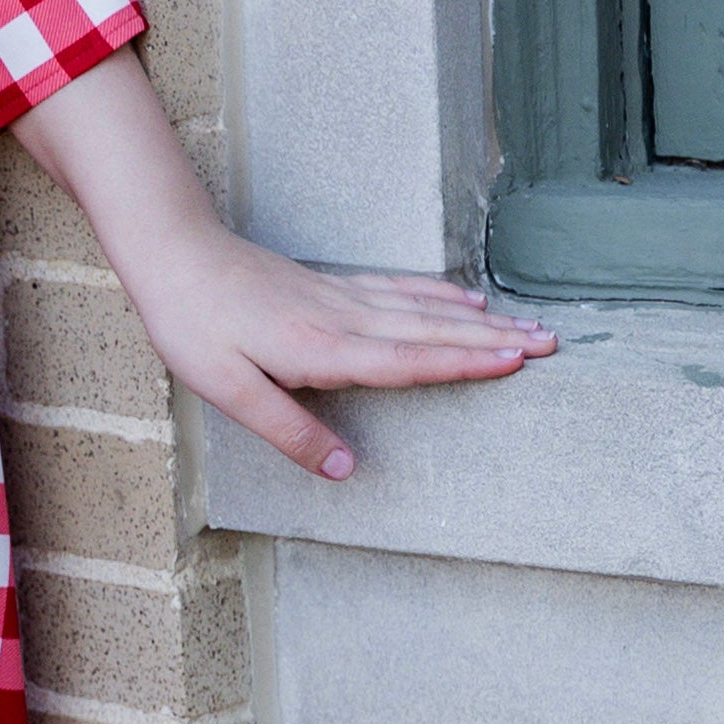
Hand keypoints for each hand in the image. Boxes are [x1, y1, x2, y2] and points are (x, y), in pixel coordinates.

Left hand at [124, 222, 555, 482]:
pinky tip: (462, 300)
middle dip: (494, 341)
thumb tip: (346, 471)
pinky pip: (398, 291)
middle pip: (431, 333)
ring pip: (423, 310)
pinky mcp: (329, 286)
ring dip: (478, 320)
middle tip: (551, 343)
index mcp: (323, 350)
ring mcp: (339, 298)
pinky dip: (437, 296)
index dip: (464, 364)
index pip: (408, 361)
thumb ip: (290, 431)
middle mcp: (343, 319)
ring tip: (527, 325)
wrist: (172, 252)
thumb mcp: (229, 390)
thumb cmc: (193, 325)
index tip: (516, 362)